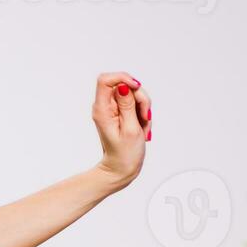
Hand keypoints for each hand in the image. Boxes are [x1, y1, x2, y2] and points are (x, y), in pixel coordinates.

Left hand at [90, 72, 151, 191]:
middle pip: (124, 85)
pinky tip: (142, 128)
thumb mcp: (130, 129)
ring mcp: (113, 109)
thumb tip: (122, 86)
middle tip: (145, 117)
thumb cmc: (125, 153)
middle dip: (140, 98)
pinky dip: (143, 113)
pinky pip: (136, 103)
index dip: (122, 78)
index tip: (136, 87)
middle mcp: (104, 107)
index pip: (105, 80)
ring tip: (143, 127)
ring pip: (133, 94)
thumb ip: (127, 105)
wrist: (121, 168)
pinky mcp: (121, 112)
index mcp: (101, 110)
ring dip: (144, 108)